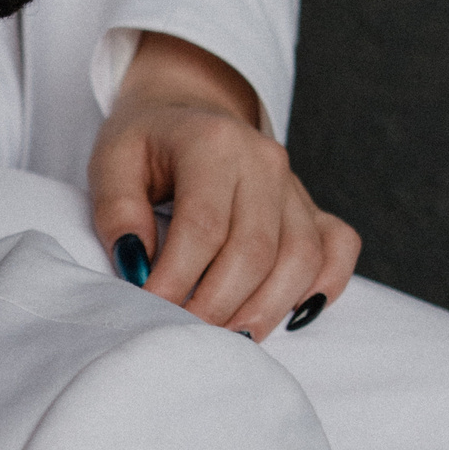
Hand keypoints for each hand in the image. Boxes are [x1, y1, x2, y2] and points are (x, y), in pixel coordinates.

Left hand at [90, 34, 360, 338]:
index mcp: (213, 143)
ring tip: (226, 337)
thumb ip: (118, 212)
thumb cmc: (147, 143)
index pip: (203, 226)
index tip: (150, 309)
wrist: (187, 112)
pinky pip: (337, 250)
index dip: (177, 279)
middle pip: (255, 251)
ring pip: (301, 259)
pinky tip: (287, 315)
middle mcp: (264, 161)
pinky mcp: (313, 207)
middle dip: (218, 305)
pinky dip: (321, 288)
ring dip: (265, 309)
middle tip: (185, 334)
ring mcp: (294, 185)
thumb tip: (136, 265)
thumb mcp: (111, 163)